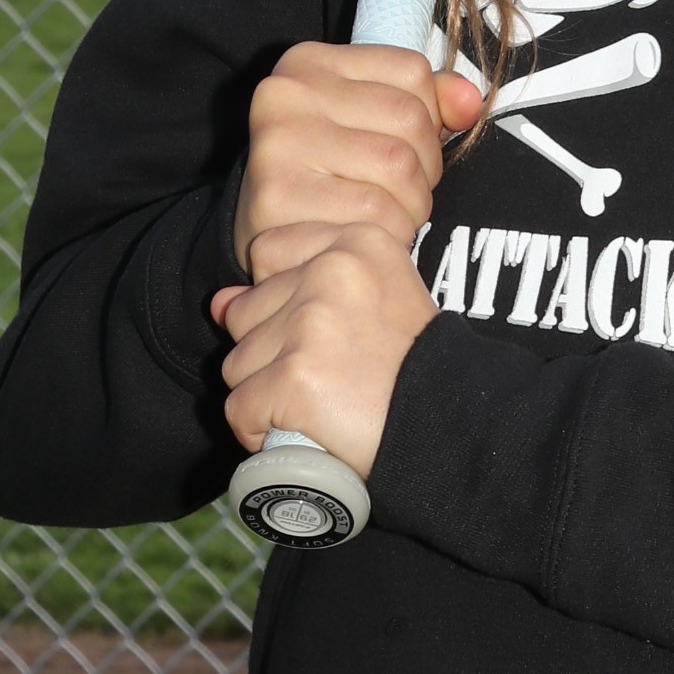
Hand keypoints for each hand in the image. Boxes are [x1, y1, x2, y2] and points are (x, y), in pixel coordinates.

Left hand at [212, 224, 437, 482]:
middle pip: (246, 312)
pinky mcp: (293, 378)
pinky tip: (300, 432)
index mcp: (356, 242)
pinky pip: (239, 409)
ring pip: (238, 363)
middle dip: (272, 352)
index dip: (283, 302)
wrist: (454, 427)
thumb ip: (301, 285)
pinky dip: (260, 431)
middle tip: (327, 377)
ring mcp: (309, 324)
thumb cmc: (417, 370)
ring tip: (319, 406)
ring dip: (266, 394)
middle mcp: (330, 272)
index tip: (323, 334)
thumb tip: (220, 302)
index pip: (267, 252)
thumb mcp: (378, 300)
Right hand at [235, 42, 482, 282]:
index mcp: (309, 62)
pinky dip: (390, 234)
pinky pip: (377, 216)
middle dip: (423, 168)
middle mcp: (286, 94)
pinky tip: (366, 234)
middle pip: (410, 120)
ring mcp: (277, 145)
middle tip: (397, 192)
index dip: (427, 119)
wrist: (267, 234)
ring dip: (411, 206)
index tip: (399, 145)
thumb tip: (470, 103)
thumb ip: (429, 101)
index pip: (413, 73)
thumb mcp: (372, 120)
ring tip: (385, 214)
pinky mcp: (277, 199)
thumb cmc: (330, 170)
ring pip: (400, 169)